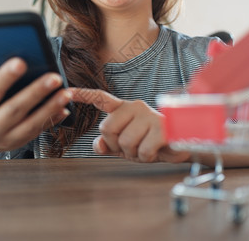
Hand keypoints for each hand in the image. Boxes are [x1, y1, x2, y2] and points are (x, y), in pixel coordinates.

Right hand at [0, 58, 71, 154]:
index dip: (5, 77)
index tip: (20, 63)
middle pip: (15, 108)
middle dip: (37, 92)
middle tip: (54, 78)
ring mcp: (5, 138)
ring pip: (31, 123)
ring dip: (51, 108)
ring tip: (65, 93)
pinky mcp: (17, 143)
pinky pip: (38, 131)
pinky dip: (52, 120)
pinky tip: (64, 108)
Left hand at [71, 88, 189, 162]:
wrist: (181, 146)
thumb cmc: (150, 142)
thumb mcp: (124, 146)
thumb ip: (108, 144)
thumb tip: (97, 145)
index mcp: (124, 108)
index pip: (100, 99)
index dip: (83, 95)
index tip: (67, 91)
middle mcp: (135, 106)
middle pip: (106, 128)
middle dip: (115, 144)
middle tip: (132, 147)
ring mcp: (149, 115)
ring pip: (124, 142)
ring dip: (133, 153)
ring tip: (145, 148)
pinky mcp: (162, 128)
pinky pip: (142, 150)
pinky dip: (146, 157)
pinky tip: (155, 150)